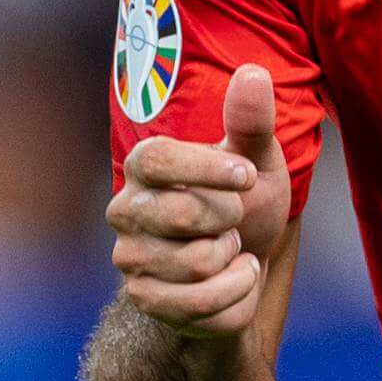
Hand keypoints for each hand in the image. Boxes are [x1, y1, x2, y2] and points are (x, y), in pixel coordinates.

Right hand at [106, 64, 290, 337]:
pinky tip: (234, 282)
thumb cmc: (244, 201)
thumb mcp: (256, 160)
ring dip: (238, 261)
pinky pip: (205, 307)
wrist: (242, 267)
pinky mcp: (146, 302)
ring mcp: (131, 260)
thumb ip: (251, 121)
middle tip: (235, 220)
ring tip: (233, 251)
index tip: (246, 175)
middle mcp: (125, 211)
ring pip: (200, 264)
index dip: (204, 168)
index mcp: (144, 166)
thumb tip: (253, 73)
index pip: (154, 159)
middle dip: (232, 220)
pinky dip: (238, 295)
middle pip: (184, 215)